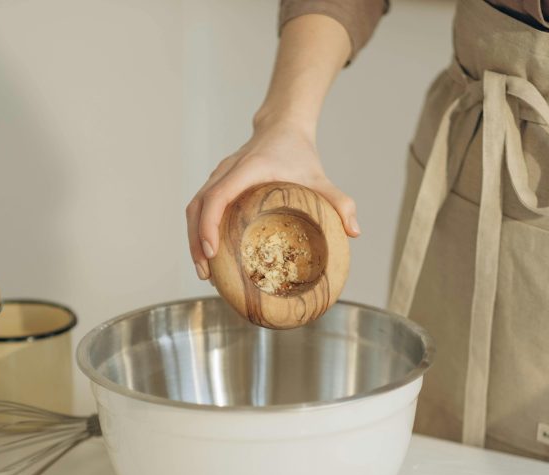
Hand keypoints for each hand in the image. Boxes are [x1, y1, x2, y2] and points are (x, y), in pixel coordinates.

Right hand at [185, 121, 359, 279]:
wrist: (282, 127)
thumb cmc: (299, 154)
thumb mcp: (320, 178)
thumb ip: (339, 202)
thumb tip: (354, 233)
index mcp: (246, 170)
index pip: (217, 196)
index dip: (209, 224)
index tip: (211, 251)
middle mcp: (225, 172)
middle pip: (196, 207)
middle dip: (196, 241)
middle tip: (205, 273)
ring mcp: (217, 177)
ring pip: (193, 208)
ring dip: (194, 239)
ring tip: (204, 271)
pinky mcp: (216, 183)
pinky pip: (200, 207)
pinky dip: (199, 230)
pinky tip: (210, 254)